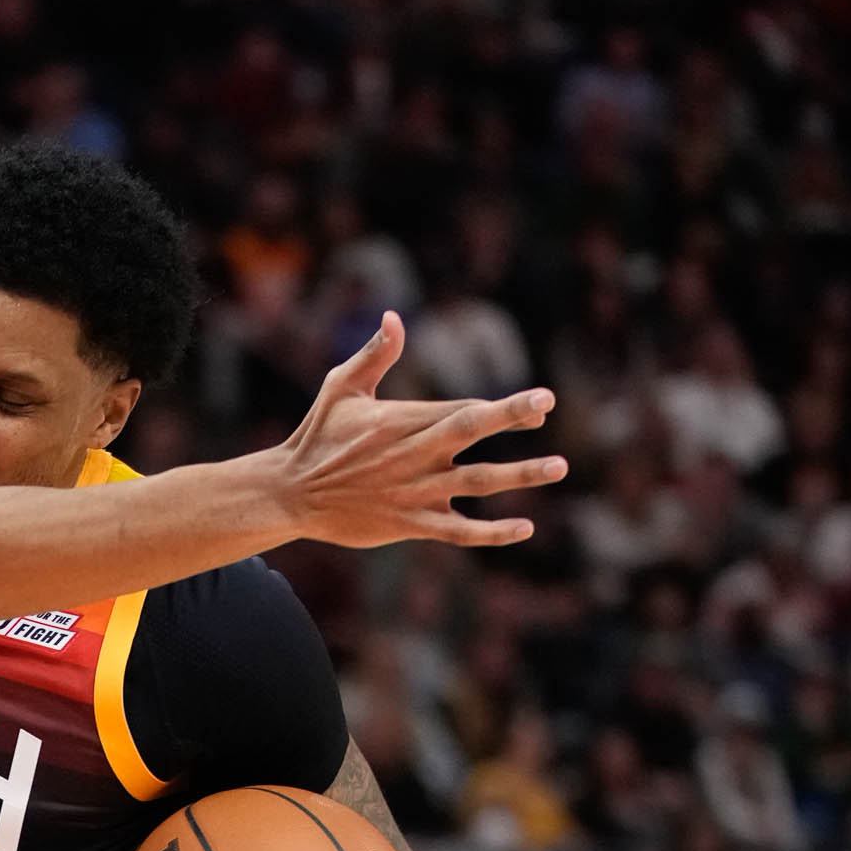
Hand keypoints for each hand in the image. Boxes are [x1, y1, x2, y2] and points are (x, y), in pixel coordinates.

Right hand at [277, 315, 565, 549]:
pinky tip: (524, 528)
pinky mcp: (410, 524)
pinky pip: (459, 531)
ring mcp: (415, 492)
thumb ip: (374, 355)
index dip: (504, 408)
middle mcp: (414, 455)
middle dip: (511, 418)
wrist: (291, 495)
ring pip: (477, 482)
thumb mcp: (340, 388)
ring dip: (520, 475)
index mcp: (402, 420)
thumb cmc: (317, 437)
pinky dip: (492, 533)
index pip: (462, 409)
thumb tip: (394, 317)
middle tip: (546, 410)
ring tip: (559, 467)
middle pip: (471, 432)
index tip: (543, 402)